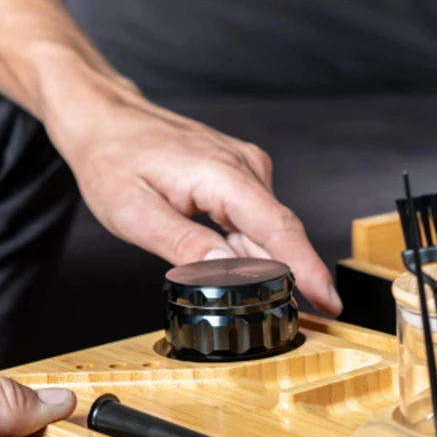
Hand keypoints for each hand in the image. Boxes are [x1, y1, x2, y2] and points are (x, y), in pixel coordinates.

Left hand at [44, 70, 342, 315]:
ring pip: (269, 230)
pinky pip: (257, 219)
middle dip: (295, 278)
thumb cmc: (112, 158)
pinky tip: (242, 267)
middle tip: (297, 318)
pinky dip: (254, 247)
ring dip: (268, 265)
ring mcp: (246, 169)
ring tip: (255, 294)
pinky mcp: (240, 175)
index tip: (331, 301)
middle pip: (281, 234)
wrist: (104, 117)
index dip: (308, 270)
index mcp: (223, 175)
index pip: (279, 230)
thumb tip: (227, 272)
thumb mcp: (133, 212)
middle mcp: (245, 167)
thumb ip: (183, 244)